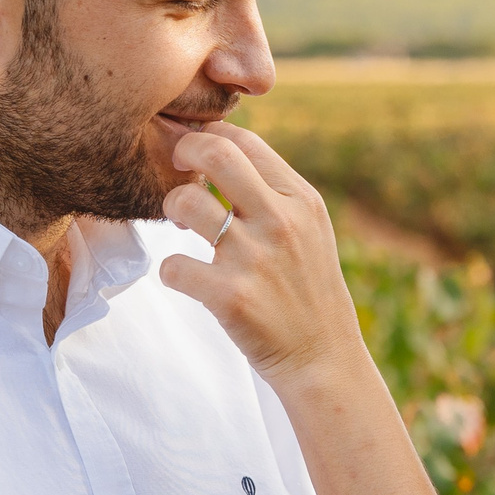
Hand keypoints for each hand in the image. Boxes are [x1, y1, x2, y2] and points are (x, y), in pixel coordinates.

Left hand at [158, 122, 367, 387]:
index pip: (244, 140)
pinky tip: (188, 278)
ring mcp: (254, 258)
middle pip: (215, 152)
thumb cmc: (308, 291)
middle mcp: (280, 221)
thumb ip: (274, 193)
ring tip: (182, 227)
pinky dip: (172, 271)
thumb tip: (221, 151)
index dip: (209, 135)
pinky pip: (172, 265)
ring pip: (184, 202)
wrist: (323, 359)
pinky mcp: (230, 297)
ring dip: (171, 209)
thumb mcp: (310, 231)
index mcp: (302, 200)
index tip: (195, 152)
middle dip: (182, 150)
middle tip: (175, 168)